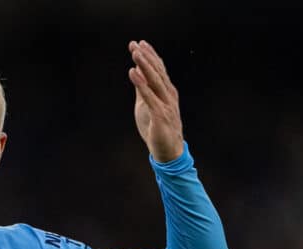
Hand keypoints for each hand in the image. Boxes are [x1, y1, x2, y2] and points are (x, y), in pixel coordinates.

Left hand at [128, 40, 183, 161]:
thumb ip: (143, 90)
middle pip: (157, 72)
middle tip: (135, 44)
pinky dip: (141, 85)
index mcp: (166, 92)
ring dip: (145, 66)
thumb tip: (135, 73)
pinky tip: (133, 74)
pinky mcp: (160, 116)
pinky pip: (149, 97)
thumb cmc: (157, 128)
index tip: (140, 43)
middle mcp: (168, 96)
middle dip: (146, 57)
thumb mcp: (147, 105)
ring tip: (135, 53)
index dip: (150, 56)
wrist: (168, 152)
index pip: (159, 70)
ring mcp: (166, 105)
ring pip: (155, 81)